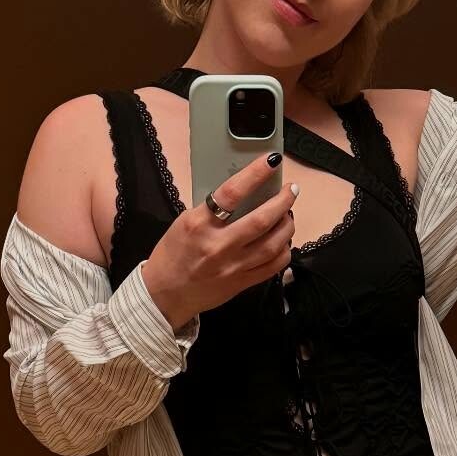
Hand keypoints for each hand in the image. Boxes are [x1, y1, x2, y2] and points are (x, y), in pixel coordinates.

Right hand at [142, 153, 295, 325]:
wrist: (164, 294)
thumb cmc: (172, 254)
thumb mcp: (185, 222)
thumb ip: (212, 210)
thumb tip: (244, 195)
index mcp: (199, 224)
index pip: (232, 193)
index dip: (256, 174)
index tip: (272, 161)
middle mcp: (219, 245)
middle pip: (261, 220)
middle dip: (282, 201)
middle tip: (292, 190)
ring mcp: (233, 267)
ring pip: (273, 244)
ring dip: (287, 225)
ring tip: (288, 214)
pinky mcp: (241, 283)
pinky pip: (273, 267)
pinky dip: (283, 251)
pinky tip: (283, 241)